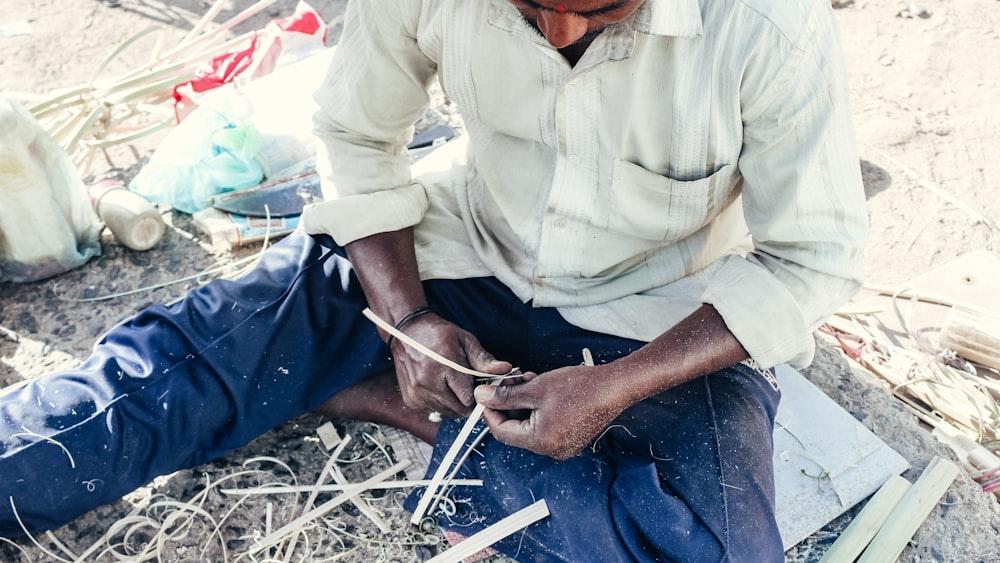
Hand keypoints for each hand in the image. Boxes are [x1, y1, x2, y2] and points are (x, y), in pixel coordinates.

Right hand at [390, 312, 512, 418]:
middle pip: (460, 409)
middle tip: (468, 386)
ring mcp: (417, 393)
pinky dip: (441, 404)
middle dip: (468, 402)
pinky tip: (439, 387)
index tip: (480, 388)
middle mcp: (428, 382)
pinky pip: (435, 411)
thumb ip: (483, 359)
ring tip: (453, 385)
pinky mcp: (411, 400)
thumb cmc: (439, 335)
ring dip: (454, 404)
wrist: (406, 333)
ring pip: (448, 413)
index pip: (469, 398)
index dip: (479, 395)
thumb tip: (505, 369)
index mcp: (444, 366)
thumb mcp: (465, 340)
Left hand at [475, 365, 625, 460]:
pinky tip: (539, 389)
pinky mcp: (571, 438)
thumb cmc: (579, 388)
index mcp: (540, 442)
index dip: (491, 412)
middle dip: (509, 404)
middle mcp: (551, 450)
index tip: (487, 394)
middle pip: (516, 430)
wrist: (614, 387)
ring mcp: (563, 446)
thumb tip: (481, 397)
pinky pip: (545, 426)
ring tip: (526, 380)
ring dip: (523, 404)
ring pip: (530, 426)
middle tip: (508, 381)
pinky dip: (538, 410)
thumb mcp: (535, 388)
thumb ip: (505, 396)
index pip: (502, 432)